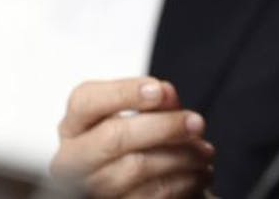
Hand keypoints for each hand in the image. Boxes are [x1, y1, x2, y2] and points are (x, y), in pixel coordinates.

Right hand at [50, 76, 215, 197]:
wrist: (138, 189)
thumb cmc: (136, 145)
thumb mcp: (140, 117)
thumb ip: (152, 101)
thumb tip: (165, 93)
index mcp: (74, 126)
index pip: (86, 102)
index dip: (123, 93)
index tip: (160, 89)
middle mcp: (73, 160)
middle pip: (114, 137)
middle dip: (163, 126)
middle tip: (197, 122)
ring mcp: (90, 190)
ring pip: (137, 168)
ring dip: (181, 158)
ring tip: (205, 152)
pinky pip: (152, 196)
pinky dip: (183, 182)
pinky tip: (199, 173)